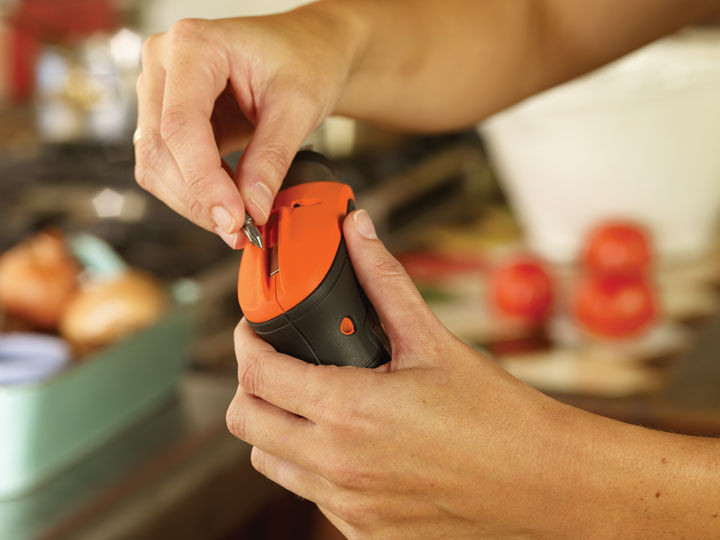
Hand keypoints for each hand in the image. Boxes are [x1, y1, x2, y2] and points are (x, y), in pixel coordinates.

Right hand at [134, 7, 359, 246]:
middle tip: (240, 231)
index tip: (234, 219)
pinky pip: (169, 166)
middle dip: (198, 199)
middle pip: (159, 149)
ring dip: (194, 202)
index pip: (181, 125)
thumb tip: (252, 209)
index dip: (204, 181)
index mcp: (193, 45)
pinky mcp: (168, 116)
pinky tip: (230, 201)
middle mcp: (164, 63)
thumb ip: (271, 158)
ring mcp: (160, 90)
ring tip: (240, 220)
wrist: (308, 49)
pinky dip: (197, 192)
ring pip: (156, 164)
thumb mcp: (299, 106)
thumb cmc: (305, 58)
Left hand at [227, 209, 587, 537]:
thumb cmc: (498, 416)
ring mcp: (349, 505)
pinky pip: (310, 495)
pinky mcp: (365, 531)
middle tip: (275, 364)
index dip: (245, 345)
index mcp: (350, 411)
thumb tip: (359, 232)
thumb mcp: (435, 342)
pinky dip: (311, 465)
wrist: (545, 482)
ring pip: (271, 462)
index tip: (253, 332)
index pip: (257, 377)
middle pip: (246, 423)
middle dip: (250, 387)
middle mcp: (338, 465)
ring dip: (277, 427)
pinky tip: (347, 442)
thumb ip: (386, 283)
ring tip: (310, 401)